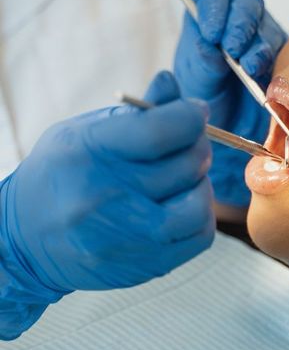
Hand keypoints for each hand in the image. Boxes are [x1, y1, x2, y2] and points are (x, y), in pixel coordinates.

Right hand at [0, 71, 213, 337]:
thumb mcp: (85, 132)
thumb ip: (136, 113)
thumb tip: (173, 84)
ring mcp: (126, 237)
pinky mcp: (144, 266)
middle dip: (198, 146)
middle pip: (186, 163)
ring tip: (184, 179)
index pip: (160, 130)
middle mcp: (107, 197)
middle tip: (188, 143)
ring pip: (198, 204)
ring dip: (200, 185)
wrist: (26, 241)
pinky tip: (181, 207)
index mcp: (91, 152)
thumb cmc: (62, 176)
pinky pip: (199, 237)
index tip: (195, 111)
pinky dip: (200, 217)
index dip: (191, 115)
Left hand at [174, 0, 287, 206]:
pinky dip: (277, 61)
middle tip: (232, 48)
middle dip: (240, 24)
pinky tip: (266, 76)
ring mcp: (262, 35)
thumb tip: (208, 44)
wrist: (229, 129)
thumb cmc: (206, 100)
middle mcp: (236, 19)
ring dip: (258, 45)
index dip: (212, 5)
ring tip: (249, 66)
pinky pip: (286, 50)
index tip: (210, 31)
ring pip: (267, 25)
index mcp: (207, 16)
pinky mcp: (282, 55)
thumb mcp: (197, 84)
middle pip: (245, 2)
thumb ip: (201, 64)